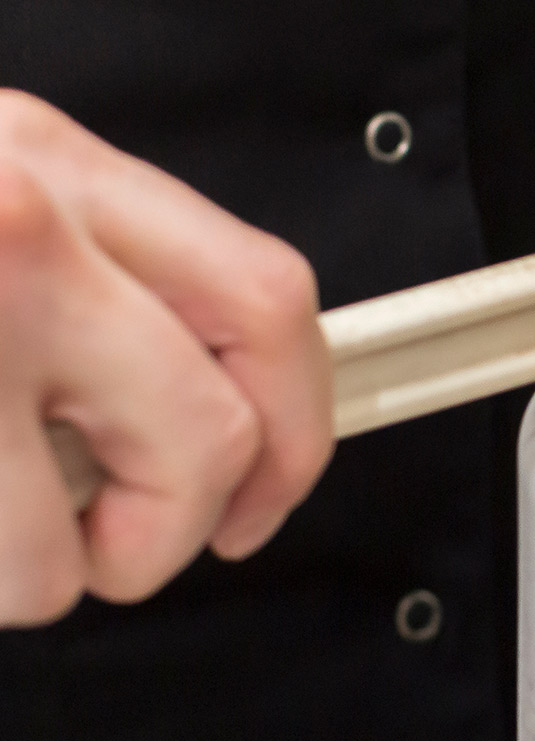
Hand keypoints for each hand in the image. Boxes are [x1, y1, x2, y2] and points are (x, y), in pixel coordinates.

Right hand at [0, 90, 332, 625]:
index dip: (300, 425)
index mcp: (57, 168)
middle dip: (173, 525)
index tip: (273, 489)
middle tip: (113, 538)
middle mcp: (22, 232)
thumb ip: (94, 270)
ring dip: (40, 572)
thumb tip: (185, 396)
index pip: (269, 300)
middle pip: (209, 434)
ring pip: (69, 544)